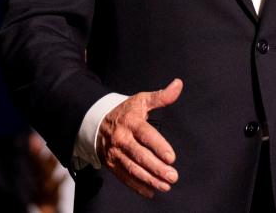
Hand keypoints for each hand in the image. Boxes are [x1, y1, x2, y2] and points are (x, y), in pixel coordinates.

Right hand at [97, 78, 182, 197]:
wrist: (97, 123)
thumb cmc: (125, 111)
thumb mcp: (141, 100)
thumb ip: (161, 96)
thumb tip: (178, 84)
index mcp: (131, 122)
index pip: (146, 135)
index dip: (158, 146)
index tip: (171, 157)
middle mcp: (122, 139)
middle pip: (140, 156)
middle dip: (156, 168)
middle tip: (172, 176)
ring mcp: (115, 153)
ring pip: (132, 169)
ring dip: (149, 180)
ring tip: (165, 186)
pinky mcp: (111, 164)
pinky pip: (124, 177)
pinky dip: (137, 186)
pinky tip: (151, 192)